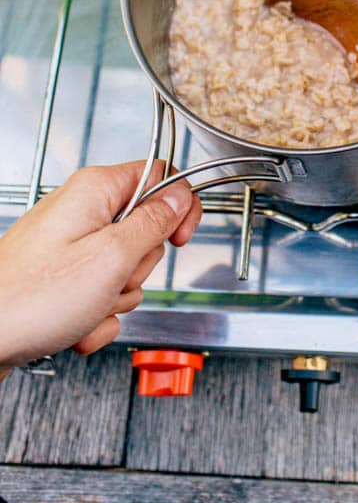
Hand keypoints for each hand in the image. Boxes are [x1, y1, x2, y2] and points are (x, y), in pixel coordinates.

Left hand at [0, 161, 201, 375]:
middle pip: (145, 230)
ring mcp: (72, 244)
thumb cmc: (31, 298)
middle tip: (113, 280)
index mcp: (96, 190)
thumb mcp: (112, 257)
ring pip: (126, 268)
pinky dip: (97, 315)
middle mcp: (83, 211)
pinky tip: (76, 326)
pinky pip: (103, 292)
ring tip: (87, 307)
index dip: (179, 208)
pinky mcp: (64, 274)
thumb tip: (181, 197)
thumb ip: (154, 223)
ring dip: (116, 298)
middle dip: (139, 267)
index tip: (180, 238)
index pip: (161, 176)